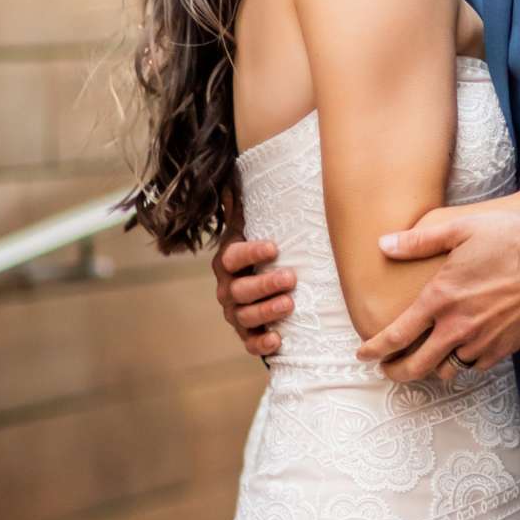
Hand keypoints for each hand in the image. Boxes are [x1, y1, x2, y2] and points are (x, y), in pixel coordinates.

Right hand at [211, 190, 295, 361]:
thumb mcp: (256, 226)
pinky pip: (248, 343)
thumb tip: (237, 175)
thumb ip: (246, 206)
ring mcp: (236, 312)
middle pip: (239, 289)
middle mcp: (228, 288)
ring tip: (289, 304)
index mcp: (229, 261)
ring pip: (244, 316)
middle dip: (264, 284)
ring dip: (266, 311)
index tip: (274, 247)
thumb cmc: (264, 251)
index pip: (233, 256)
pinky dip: (260, 344)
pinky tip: (277, 340)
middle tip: (291, 278)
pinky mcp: (247, 334)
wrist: (262, 284)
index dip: (251, 252)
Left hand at [356, 207, 519, 380]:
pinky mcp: (505, 348)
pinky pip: (476, 366)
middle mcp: (457, 327)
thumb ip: (420, 240)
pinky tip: (463, 352)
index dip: (375, 349)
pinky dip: (465, 362)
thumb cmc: (512, 240)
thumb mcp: (463, 229)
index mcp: (441, 299)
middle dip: (397, 372)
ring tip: (427, 360)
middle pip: (417, 366)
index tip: (363, 355)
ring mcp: (482, 341)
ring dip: (433, 367)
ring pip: (448, 368)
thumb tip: (384, 244)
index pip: (397, 335)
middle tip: (389, 370)